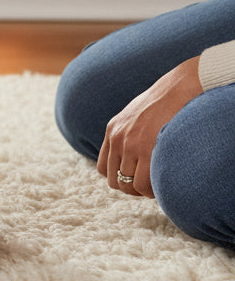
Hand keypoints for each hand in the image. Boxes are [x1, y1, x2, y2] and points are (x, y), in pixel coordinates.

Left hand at [97, 57, 202, 197]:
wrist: (176, 89)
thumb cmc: (161, 104)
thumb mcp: (134, 116)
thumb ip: (127, 133)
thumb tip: (129, 157)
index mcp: (112, 130)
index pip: (104, 168)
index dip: (119, 178)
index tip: (135, 178)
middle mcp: (117, 138)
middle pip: (115, 181)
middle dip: (131, 188)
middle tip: (149, 185)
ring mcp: (130, 144)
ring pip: (129, 185)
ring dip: (143, 191)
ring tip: (157, 186)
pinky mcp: (147, 149)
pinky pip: (143, 183)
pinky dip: (151, 191)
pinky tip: (161, 185)